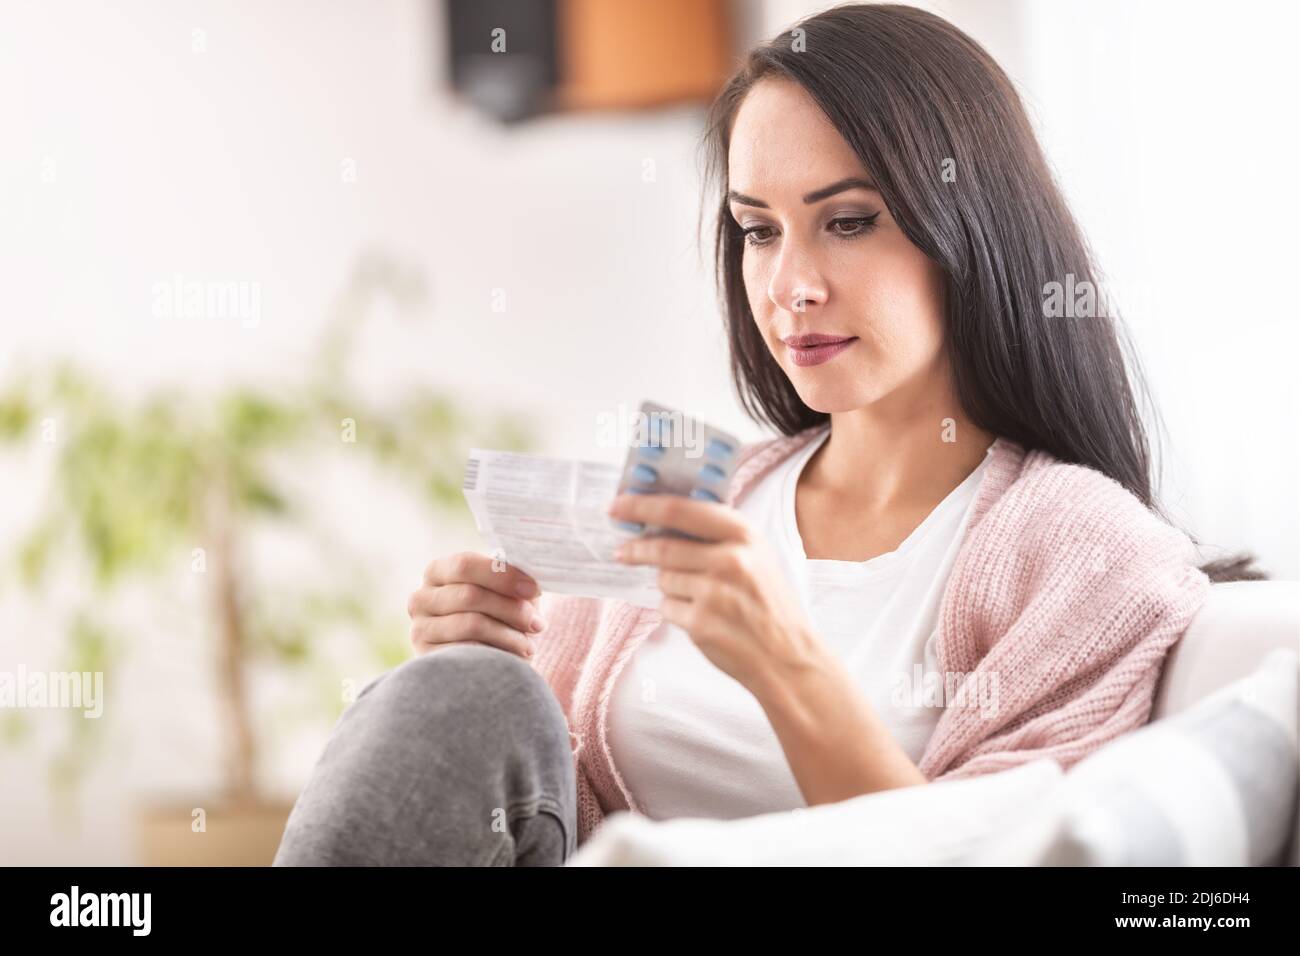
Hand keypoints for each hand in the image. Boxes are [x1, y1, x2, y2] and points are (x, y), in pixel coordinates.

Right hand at [407, 551, 545, 658]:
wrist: (484, 665)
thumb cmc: (499, 619)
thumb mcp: (507, 595)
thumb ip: (514, 579)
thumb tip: (531, 574)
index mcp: (438, 571)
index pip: (465, 565)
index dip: (503, 576)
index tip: (534, 590)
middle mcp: (420, 598)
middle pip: (470, 595)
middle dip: (511, 609)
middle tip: (538, 623)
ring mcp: (419, 629)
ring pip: (471, 624)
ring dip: (509, 635)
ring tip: (529, 645)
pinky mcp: (426, 659)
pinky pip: (466, 653)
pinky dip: (496, 654)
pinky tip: (513, 660)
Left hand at [607, 493, 818, 692]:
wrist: (789, 657)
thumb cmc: (770, 604)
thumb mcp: (756, 556)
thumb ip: (716, 536)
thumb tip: (660, 521)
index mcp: (744, 534)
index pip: (680, 510)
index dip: (642, 506)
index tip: (618, 506)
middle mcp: (730, 559)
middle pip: (662, 546)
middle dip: (635, 549)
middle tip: (622, 551)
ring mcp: (713, 592)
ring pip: (663, 579)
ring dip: (669, 586)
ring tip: (698, 597)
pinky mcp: (700, 622)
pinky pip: (667, 607)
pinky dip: (675, 611)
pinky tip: (701, 617)